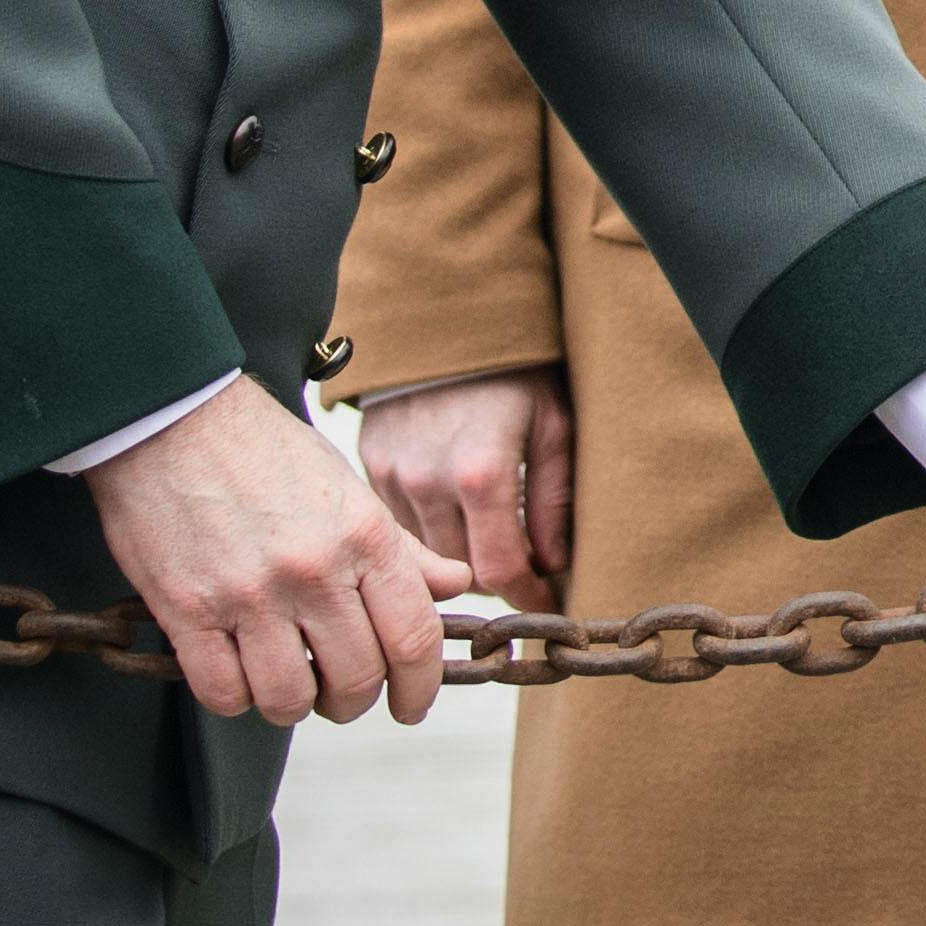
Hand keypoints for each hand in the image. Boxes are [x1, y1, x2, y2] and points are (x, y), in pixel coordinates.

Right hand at [88, 377, 469, 726]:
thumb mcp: (348, 487)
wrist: (172, 418)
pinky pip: (223, 692)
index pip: (414, 639)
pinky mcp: (186, 611)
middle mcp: (314, 570)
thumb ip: (402, 547)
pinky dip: (236, 698)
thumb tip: (455, 584)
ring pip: (289, 699)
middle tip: (341, 693)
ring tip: (287, 683)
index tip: (411, 707)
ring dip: (294, 706)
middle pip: (356, 679)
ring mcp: (248, 595)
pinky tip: (239, 675)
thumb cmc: (265, 450)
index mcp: (364, 536)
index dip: (420, 688)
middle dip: (354, 702)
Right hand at [361, 366, 573, 612]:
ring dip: (461, 562)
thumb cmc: (513, 371)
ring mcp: (392, 478)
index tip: (546, 605)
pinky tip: (454, 517)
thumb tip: (556, 565)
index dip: (529, 596)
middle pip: (462, 573)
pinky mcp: (369, 470)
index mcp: (482, 473)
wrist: (445, 321)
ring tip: (491, 543)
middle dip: (498, 580)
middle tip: (527, 573)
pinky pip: (401, 530)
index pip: (502, 569)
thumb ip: (556, 500)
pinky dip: (429, 536)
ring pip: (427, 558)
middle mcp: (428, 483)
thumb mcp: (553, 424)